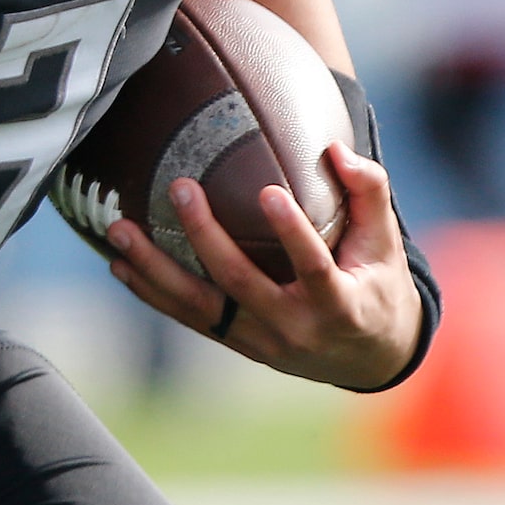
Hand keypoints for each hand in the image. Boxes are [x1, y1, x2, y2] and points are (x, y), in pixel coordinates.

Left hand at [104, 142, 420, 389]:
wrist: (369, 356)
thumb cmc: (376, 285)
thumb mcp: (385, 245)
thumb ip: (369, 193)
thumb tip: (334, 148)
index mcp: (340, 304)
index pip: (314, 267)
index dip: (292, 233)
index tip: (268, 192)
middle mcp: (295, 328)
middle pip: (240, 282)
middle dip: (204, 235)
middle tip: (180, 187)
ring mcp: (260, 340)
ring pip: (200, 305)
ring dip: (154, 268)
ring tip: (119, 230)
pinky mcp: (236, 342)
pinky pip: (188, 317)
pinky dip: (151, 292)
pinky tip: (120, 264)